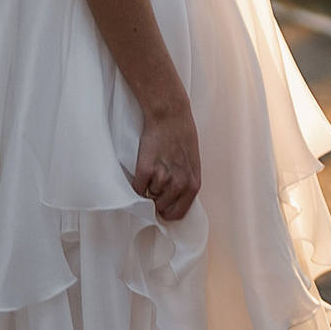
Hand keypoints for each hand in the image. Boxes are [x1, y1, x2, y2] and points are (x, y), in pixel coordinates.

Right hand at [129, 96, 200, 223]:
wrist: (170, 116)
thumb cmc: (183, 136)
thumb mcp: (192, 164)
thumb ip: (186, 183)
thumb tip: (174, 199)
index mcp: (193, 185)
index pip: (178, 213)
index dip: (168, 212)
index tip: (162, 208)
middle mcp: (179, 184)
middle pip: (161, 207)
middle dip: (156, 198)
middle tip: (156, 183)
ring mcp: (162, 178)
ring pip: (149, 196)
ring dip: (148, 186)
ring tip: (154, 168)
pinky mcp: (146, 170)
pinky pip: (137, 188)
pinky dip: (138, 182)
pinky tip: (144, 168)